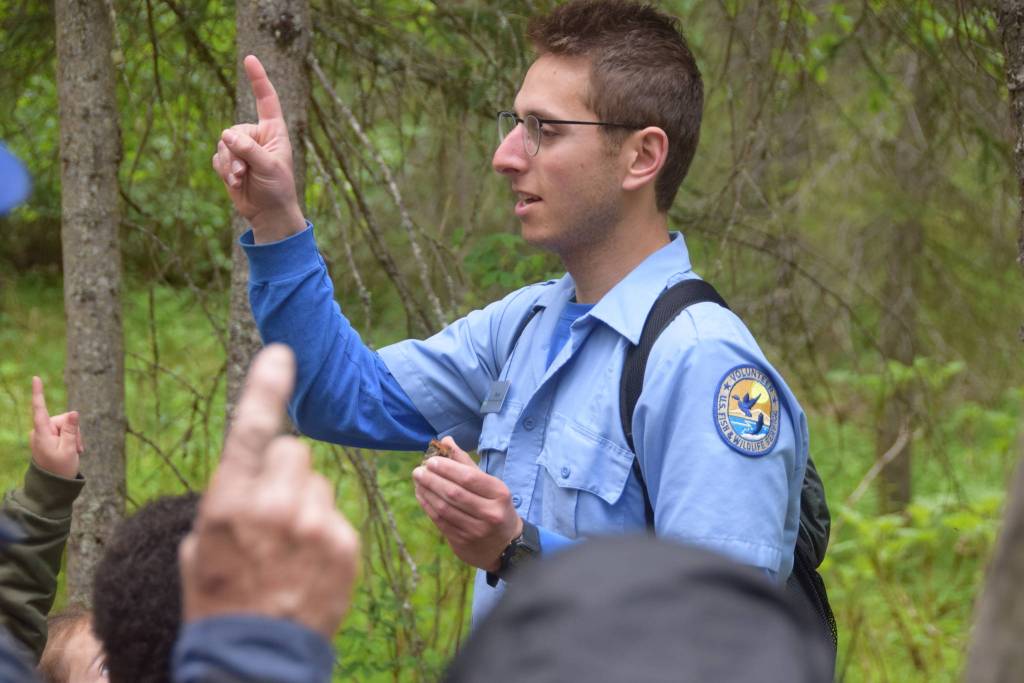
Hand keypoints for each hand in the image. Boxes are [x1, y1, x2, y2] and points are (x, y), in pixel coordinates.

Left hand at [29, 376, 82, 478]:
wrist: (53, 485)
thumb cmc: (60, 469)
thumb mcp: (70, 449)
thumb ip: (72, 429)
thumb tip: (74, 412)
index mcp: (42, 433)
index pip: (40, 409)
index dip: (39, 393)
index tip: (36, 377)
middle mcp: (40, 431)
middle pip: (63, 419)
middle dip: (74, 430)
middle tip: (78, 448)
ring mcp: (43, 435)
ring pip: (66, 425)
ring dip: (74, 437)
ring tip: (75, 451)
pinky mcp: (48, 438)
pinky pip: (63, 431)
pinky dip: (71, 439)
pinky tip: (73, 450)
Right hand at [179, 345, 360, 638]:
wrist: (255, 658)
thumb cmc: (218, 602)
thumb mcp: (200, 548)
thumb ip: (227, 501)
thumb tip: (248, 477)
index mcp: (230, 502)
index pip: (253, 429)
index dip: (267, 387)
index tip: (282, 353)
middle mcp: (275, 506)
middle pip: (295, 450)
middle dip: (284, 471)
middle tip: (272, 511)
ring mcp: (315, 524)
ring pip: (318, 481)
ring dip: (306, 501)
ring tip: (290, 546)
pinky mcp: (345, 544)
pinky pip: (336, 513)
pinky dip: (324, 530)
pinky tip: (309, 563)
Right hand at [211, 55, 304, 242]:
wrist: (268, 213)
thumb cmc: (278, 189)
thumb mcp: (269, 167)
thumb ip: (249, 150)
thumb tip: (226, 135)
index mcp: (273, 131)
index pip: (266, 100)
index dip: (258, 79)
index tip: (249, 58)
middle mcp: (256, 136)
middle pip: (233, 131)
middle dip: (236, 153)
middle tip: (246, 173)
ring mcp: (241, 149)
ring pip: (222, 145)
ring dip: (230, 166)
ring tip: (242, 180)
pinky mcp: (229, 162)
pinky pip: (217, 159)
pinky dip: (224, 172)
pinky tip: (236, 184)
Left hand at [413, 437, 522, 571]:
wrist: (506, 545)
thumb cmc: (495, 506)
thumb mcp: (490, 483)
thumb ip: (466, 463)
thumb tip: (446, 440)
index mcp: (499, 494)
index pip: (469, 478)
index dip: (447, 468)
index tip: (431, 461)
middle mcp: (490, 513)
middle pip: (454, 493)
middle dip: (432, 480)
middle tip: (418, 470)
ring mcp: (476, 531)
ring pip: (444, 509)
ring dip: (427, 492)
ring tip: (418, 480)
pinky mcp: (463, 543)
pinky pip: (440, 522)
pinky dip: (427, 506)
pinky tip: (421, 495)